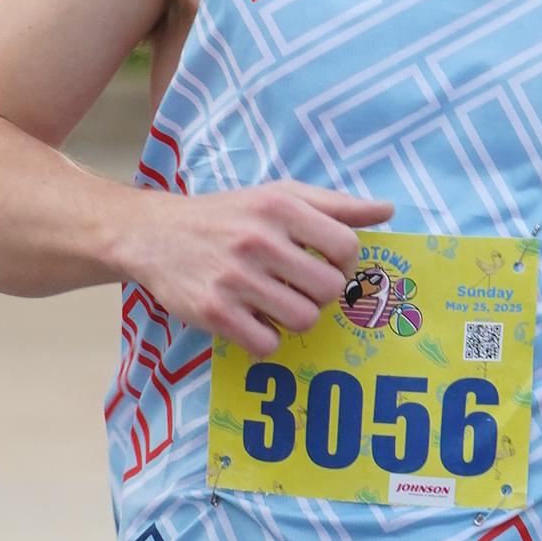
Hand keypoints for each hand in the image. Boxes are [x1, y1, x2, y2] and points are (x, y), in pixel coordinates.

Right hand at [123, 180, 394, 355]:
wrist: (154, 234)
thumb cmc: (227, 216)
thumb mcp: (278, 196)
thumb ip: (335, 205)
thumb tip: (387, 210)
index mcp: (279, 206)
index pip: (346, 247)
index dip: (346, 264)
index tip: (327, 265)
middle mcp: (258, 239)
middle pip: (329, 290)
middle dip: (320, 295)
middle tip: (297, 287)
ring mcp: (234, 278)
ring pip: (303, 320)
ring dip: (294, 318)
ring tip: (273, 302)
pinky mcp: (214, 312)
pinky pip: (267, 344)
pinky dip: (264, 339)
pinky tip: (250, 320)